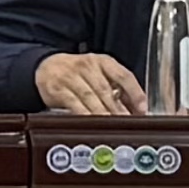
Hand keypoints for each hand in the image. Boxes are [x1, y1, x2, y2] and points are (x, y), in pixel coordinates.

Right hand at [32, 51, 150, 116]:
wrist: (46, 67)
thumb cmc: (77, 73)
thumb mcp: (98, 73)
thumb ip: (117, 89)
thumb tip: (136, 109)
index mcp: (102, 61)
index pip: (123, 75)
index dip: (135, 92)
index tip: (142, 108)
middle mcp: (88, 66)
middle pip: (106, 89)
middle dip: (119, 108)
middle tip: (128, 122)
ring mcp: (72, 77)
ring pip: (91, 97)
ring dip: (103, 113)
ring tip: (113, 125)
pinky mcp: (59, 89)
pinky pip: (73, 103)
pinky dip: (84, 114)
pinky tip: (91, 122)